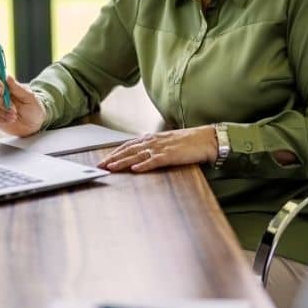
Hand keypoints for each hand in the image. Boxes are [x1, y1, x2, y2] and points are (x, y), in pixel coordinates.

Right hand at [0, 71, 48, 135]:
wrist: (33, 124)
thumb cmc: (33, 107)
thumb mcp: (29, 97)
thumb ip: (17, 87)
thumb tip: (7, 77)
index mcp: (6, 85)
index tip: (2, 90)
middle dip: (1, 102)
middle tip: (14, 109)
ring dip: (2, 112)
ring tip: (14, 116)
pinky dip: (0, 119)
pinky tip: (10, 120)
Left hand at [98, 126, 216, 172]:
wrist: (207, 139)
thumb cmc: (189, 141)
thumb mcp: (168, 141)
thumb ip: (154, 144)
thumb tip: (142, 149)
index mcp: (152, 138)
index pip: (129, 145)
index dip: (115, 152)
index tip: (104, 159)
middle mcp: (154, 141)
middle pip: (129, 150)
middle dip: (113, 158)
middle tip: (100, 165)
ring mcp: (162, 148)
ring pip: (137, 155)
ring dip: (123, 162)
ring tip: (111, 168)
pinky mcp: (171, 156)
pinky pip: (155, 161)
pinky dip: (144, 165)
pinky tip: (135, 169)